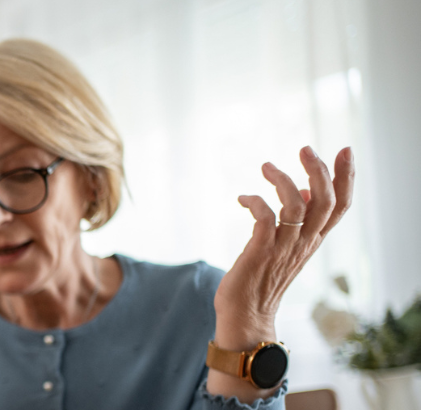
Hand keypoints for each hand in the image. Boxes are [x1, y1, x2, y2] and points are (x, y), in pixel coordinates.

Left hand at [209, 146, 353, 398]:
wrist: (246, 318)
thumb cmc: (261, 279)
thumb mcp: (285, 247)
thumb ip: (297, 222)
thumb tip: (302, 192)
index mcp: (312, 241)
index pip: (340, 207)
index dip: (346, 178)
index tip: (345, 150)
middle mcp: (303, 243)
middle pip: (325, 203)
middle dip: (320, 171)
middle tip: (305, 148)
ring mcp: (282, 249)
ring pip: (298, 208)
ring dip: (284, 182)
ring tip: (267, 166)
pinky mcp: (260, 253)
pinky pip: (265, 221)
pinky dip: (256, 203)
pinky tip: (243, 197)